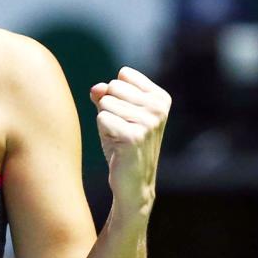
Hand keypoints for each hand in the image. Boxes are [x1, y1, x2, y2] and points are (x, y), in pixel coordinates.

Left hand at [89, 66, 170, 225]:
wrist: (133, 182)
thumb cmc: (123, 143)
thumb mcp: (115, 113)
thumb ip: (105, 94)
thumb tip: (97, 88)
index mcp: (160, 97)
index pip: (123, 74)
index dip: (116, 94)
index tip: (127, 116)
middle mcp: (159, 107)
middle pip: (113, 86)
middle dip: (109, 107)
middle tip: (121, 129)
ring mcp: (148, 121)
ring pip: (105, 102)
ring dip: (106, 121)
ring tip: (119, 138)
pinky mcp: (134, 135)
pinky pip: (102, 118)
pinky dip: (103, 132)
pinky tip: (117, 145)